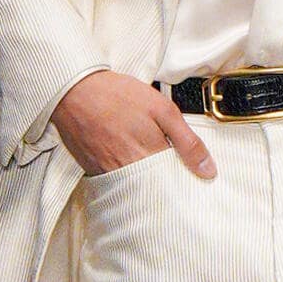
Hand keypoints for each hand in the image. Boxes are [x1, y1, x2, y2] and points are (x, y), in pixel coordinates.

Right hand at [53, 71, 214, 176]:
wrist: (73, 90)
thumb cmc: (117, 95)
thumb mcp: (162, 109)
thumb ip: (187, 142)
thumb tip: (209, 170)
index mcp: (149, 156)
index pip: (175, 184)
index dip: (184, 183)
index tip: (192, 183)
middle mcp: (128, 171)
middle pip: (155, 191)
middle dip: (165, 188)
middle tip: (172, 179)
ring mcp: (108, 173)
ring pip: (135, 190)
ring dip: (145, 185)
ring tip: (149, 171)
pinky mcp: (92, 171)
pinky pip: (114, 184)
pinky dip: (124, 180)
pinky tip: (126, 166)